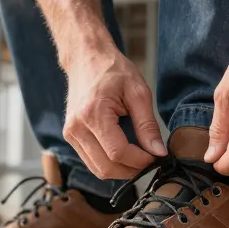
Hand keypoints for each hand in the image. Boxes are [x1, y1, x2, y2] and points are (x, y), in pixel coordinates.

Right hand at [63, 47, 166, 178]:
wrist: (86, 57)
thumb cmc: (112, 70)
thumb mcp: (138, 92)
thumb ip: (147, 125)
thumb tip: (158, 152)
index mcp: (93, 114)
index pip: (118, 153)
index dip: (140, 161)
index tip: (156, 156)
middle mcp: (76, 128)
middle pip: (106, 167)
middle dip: (132, 170)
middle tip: (150, 160)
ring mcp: (70, 134)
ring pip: (97, 169)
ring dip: (121, 169)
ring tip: (138, 156)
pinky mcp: (70, 136)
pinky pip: (91, 161)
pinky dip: (109, 162)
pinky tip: (124, 151)